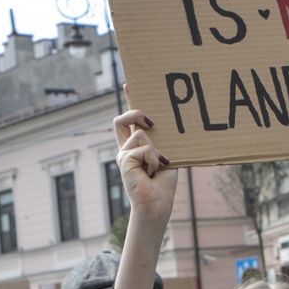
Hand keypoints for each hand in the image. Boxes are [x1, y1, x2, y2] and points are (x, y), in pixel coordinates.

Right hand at [114, 107, 177, 226]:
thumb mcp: (166, 155)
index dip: (129, 102)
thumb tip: (161, 126)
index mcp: (135, 147)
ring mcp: (123, 154)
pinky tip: (151, 172)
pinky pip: (144, 148)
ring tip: (157, 167)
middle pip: (122, 120)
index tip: (130, 84)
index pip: (129, 121)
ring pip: (141, 134)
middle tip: (152, 122)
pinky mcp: (123, 160)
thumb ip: (161, 141)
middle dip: (135, 113)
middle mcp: (126, 148)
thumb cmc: (163, 183)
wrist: (156, 203)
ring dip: (155, 151)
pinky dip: (153, 159)